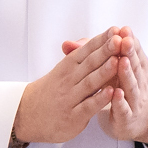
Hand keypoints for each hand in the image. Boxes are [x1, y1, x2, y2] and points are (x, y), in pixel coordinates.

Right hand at [12, 30, 118, 146]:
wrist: (28, 115)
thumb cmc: (52, 91)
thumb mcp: (62, 70)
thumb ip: (78, 56)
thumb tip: (90, 38)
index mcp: (68, 67)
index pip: (86, 50)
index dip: (101, 40)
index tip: (116, 30)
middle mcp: (68, 80)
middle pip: (90, 64)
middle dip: (106, 51)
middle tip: (120, 39)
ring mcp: (70, 98)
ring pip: (89, 83)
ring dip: (104, 72)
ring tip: (118, 60)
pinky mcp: (74, 117)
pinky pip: (87, 107)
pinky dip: (99, 99)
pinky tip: (111, 92)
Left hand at [100, 27, 147, 146]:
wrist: (135, 122)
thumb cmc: (116, 90)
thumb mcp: (107, 72)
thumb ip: (91, 57)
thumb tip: (68, 44)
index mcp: (134, 69)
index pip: (133, 52)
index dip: (128, 40)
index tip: (121, 28)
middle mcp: (138, 83)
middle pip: (133, 65)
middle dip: (128, 51)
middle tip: (125, 39)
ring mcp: (135, 100)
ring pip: (131, 85)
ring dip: (126, 72)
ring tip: (121, 60)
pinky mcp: (128, 117)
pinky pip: (124, 109)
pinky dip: (120, 101)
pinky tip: (116, 93)